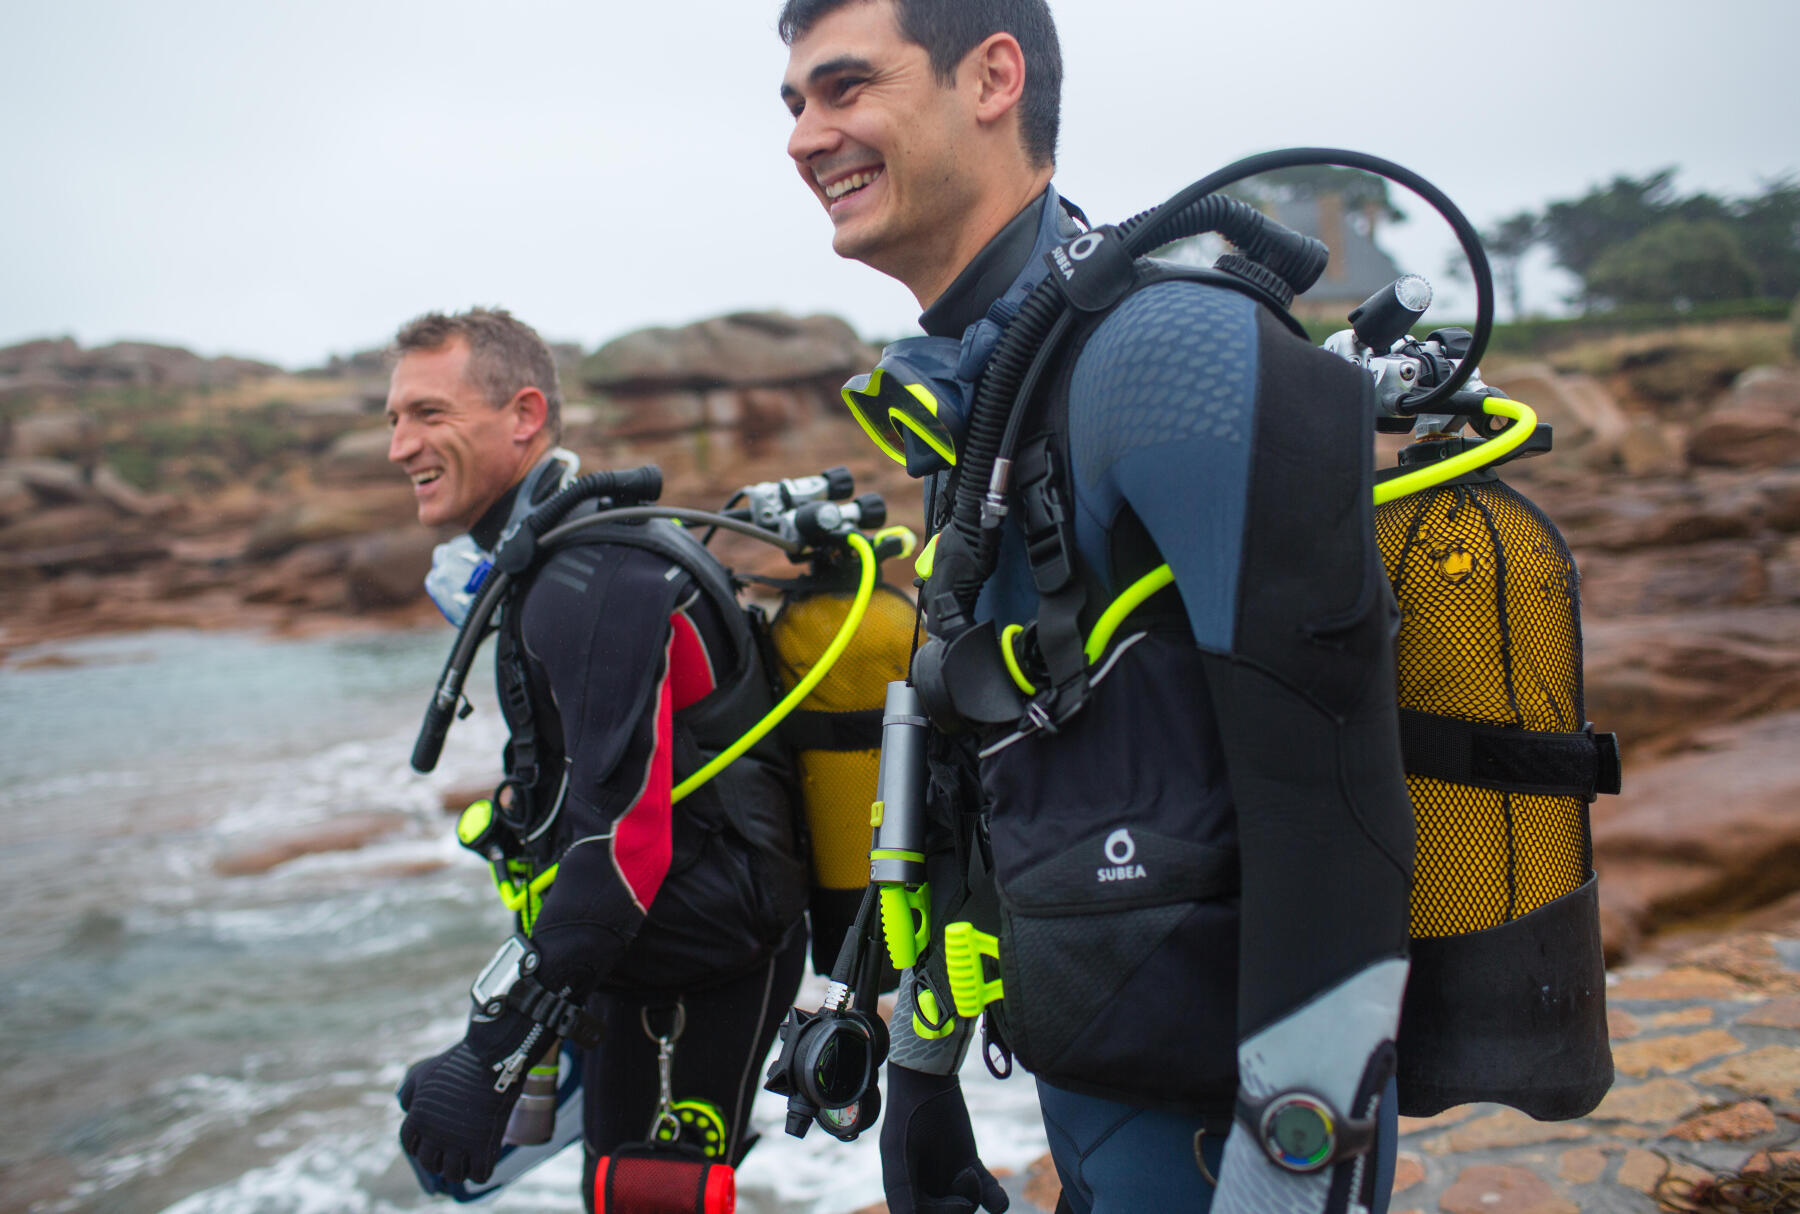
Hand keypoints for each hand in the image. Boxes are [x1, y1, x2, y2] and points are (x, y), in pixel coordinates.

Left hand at [397, 1014, 543, 1185]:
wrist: (492, 1058)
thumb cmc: (459, 1062)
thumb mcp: (424, 1071)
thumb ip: (409, 1091)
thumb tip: (406, 1108)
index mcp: (418, 1118)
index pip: (410, 1145)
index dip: (420, 1146)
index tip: (431, 1144)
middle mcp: (434, 1135)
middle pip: (430, 1163)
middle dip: (439, 1160)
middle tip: (451, 1153)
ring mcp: (459, 1142)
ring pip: (453, 1174)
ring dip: (459, 1170)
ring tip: (468, 1161)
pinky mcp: (483, 1145)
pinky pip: (479, 1174)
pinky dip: (481, 1172)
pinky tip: (485, 1161)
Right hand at [880, 1064, 1009, 1213]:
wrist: (927, 1082)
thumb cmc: (906, 1118)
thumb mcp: (897, 1157)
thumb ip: (902, 1195)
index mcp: (905, 1194)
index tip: (955, 1202)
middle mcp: (928, 1191)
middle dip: (959, 1209)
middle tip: (965, 1178)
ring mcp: (951, 1180)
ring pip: (969, 1207)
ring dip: (974, 1195)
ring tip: (969, 1172)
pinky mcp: (970, 1166)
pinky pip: (988, 1194)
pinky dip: (995, 1200)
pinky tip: (999, 1200)